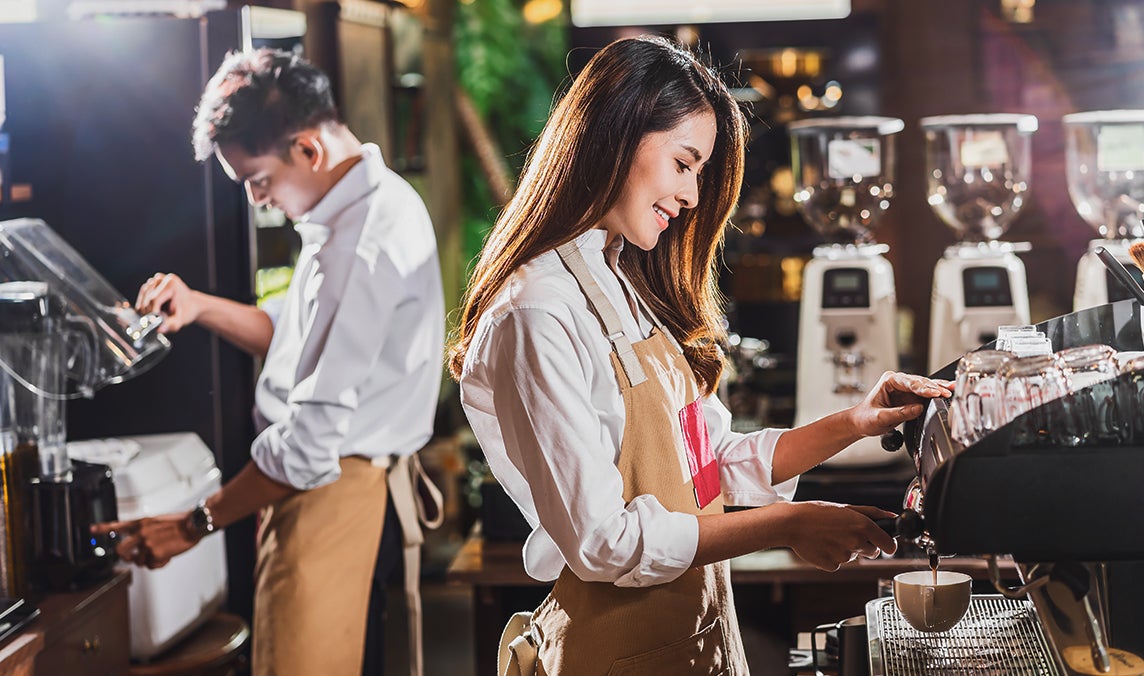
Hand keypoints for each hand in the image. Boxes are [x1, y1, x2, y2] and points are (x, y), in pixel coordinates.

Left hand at [91, 513, 199, 568]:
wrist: (193, 524)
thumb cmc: (179, 523)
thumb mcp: (157, 522)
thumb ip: (145, 532)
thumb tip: (139, 547)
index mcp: (141, 523)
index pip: (117, 525)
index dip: (103, 528)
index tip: (92, 529)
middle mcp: (140, 533)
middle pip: (120, 551)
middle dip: (127, 557)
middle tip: (135, 557)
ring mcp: (146, 543)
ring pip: (138, 561)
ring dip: (150, 560)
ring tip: (163, 552)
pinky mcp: (155, 553)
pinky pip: (151, 566)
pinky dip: (159, 564)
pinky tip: (168, 555)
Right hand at [136, 273, 200, 333]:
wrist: (191, 304)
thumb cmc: (187, 312)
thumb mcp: (180, 320)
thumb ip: (170, 325)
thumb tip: (159, 329)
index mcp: (171, 284)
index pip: (154, 300)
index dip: (152, 313)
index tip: (155, 322)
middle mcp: (163, 278)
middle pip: (147, 298)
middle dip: (149, 311)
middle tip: (157, 319)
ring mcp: (157, 278)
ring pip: (143, 295)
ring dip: (146, 307)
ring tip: (157, 313)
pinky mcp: (152, 281)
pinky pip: (142, 293)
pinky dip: (144, 302)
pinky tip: (153, 308)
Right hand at [784, 502, 898, 571]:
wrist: (791, 523)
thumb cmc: (817, 513)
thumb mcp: (845, 508)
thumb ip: (872, 513)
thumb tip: (892, 517)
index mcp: (863, 526)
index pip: (889, 545)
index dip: (888, 544)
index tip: (884, 544)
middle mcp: (856, 542)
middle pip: (872, 552)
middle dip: (864, 545)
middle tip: (846, 534)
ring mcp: (844, 556)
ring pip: (853, 557)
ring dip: (845, 549)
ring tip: (829, 537)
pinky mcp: (832, 566)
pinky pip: (838, 564)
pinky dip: (832, 557)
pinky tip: (822, 545)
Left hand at [847, 371, 952, 437]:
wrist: (860, 423)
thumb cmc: (865, 418)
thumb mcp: (880, 417)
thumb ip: (899, 413)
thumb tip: (918, 409)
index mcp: (888, 381)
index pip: (910, 383)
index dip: (923, 388)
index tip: (934, 393)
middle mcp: (898, 382)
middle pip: (920, 382)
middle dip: (934, 388)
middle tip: (946, 393)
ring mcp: (905, 389)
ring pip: (925, 386)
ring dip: (938, 389)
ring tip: (951, 390)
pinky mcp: (910, 397)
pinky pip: (925, 394)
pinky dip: (936, 393)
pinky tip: (947, 391)